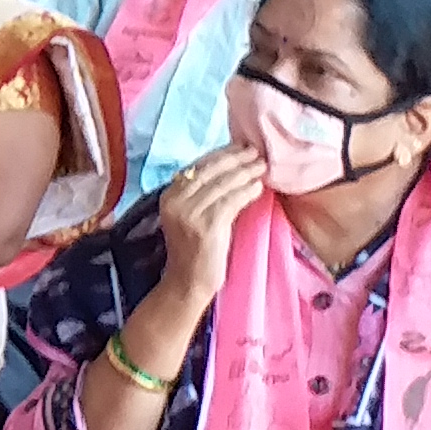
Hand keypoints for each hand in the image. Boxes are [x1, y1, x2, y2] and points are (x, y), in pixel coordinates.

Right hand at [154, 144, 272, 317]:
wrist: (188, 282)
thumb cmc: (194, 249)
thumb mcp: (189, 216)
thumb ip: (200, 194)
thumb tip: (229, 167)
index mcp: (168, 196)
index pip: (197, 166)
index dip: (221, 154)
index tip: (241, 147)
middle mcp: (175, 201)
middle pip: (210, 171)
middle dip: (235, 158)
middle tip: (256, 151)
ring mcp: (189, 214)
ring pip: (222, 184)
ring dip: (245, 172)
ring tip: (262, 166)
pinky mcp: (206, 226)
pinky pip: (231, 201)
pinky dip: (246, 191)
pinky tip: (258, 187)